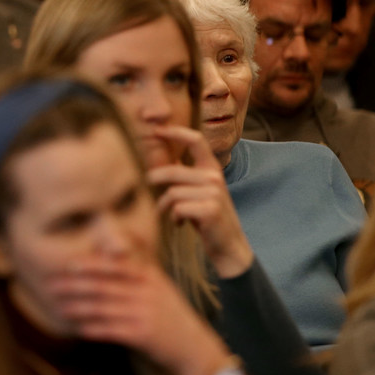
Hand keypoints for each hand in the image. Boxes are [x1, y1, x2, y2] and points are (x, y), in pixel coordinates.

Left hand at [46, 255, 232, 374]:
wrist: (194, 347)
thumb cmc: (171, 314)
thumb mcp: (160, 285)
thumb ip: (139, 267)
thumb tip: (113, 247)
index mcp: (149, 276)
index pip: (115, 265)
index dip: (90, 264)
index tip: (68, 264)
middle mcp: (147, 291)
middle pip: (103, 285)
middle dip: (74, 285)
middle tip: (51, 285)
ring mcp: (145, 313)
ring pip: (102, 308)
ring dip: (77, 307)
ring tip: (58, 307)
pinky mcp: (142, 335)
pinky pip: (110, 330)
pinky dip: (93, 329)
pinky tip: (78, 328)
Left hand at [147, 125, 254, 278]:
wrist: (228, 244)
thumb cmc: (206, 216)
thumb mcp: (197, 191)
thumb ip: (183, 175)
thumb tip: (155, 161)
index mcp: (212, 169)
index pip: (196, 140)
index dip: (176, 132)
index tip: (157, 129)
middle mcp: (214, 177)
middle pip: (172, 171)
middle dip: (154, 180)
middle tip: (146, 186)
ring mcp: (214, 193)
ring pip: (172, 193)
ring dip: (164, 207)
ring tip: (169, 214)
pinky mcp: (210, 210)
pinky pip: (177, 208)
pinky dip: (173, 217)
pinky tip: (180, 223)